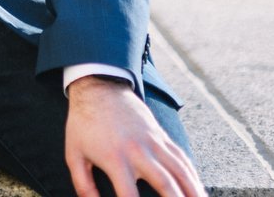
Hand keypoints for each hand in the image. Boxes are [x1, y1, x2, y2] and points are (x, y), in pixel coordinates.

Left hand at [64, 76, 205, 196]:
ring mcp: (154, 141)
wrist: (98, 88)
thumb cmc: (84, 124)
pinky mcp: (161, 135)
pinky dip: (193, 175)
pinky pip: (182, 157)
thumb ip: (83, 184)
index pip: (129, 195)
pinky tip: (199, 190)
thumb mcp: (74, 154)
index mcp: (115, 158)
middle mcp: (138, 150)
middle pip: (165, 183)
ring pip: (180, 170)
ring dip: (193, 190)